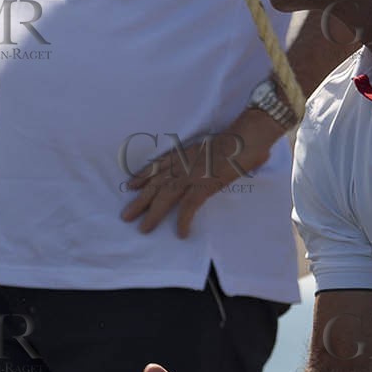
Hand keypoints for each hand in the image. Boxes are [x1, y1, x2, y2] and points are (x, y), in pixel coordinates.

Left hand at [119, 111, 278, 236]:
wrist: (246, 138)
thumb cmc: (236, 140)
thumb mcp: (212, 144)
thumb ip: (205, 154)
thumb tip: (207, 163)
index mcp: (185, 153)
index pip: (158, 165)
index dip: (143, 176)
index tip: (131, 185)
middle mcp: (183, 164)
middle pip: (155, 184)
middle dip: (140, 201)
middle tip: (125, 216)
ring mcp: (192, 174)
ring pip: (165, 196)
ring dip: (153, 214)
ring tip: (143, 229)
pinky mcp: (204, 185)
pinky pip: (189, 206)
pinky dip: (183, 220)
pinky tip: (180, 233)